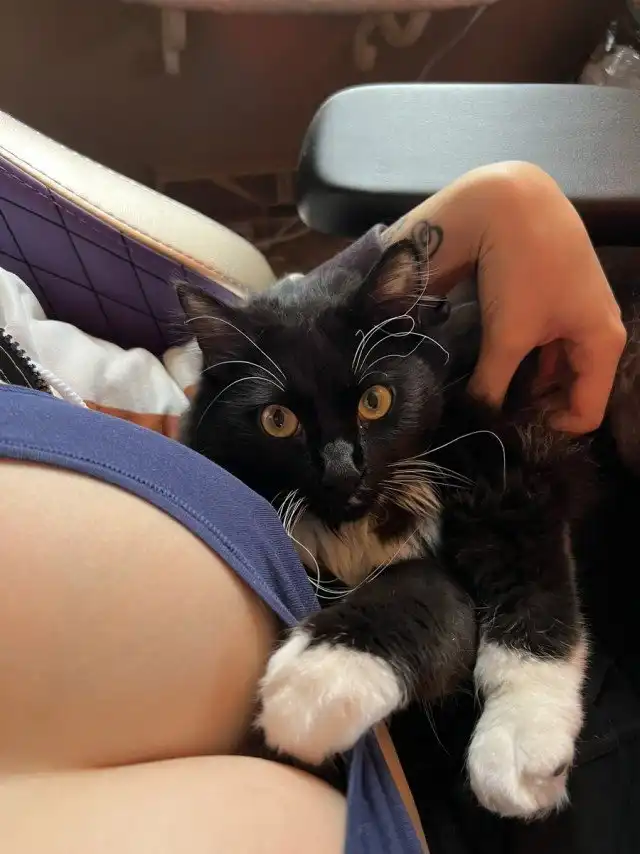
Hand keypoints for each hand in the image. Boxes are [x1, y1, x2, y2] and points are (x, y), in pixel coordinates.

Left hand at [385, 163, 626, 433]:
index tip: (512, 434)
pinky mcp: (550, 302)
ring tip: (489, 399)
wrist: (512, 202)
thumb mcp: (508, 334)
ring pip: (552, 369)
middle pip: (572, 392)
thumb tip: (477, 419)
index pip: (587, 412)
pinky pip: (541, 346)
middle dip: (537, 410)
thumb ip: (493, 384)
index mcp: (602, 343)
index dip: (551, 430)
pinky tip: (491, 370)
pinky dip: (520, 361)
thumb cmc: (522, 270)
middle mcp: (595, 332)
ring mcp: (573, 316)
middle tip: (496, 422)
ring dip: (524, 386)